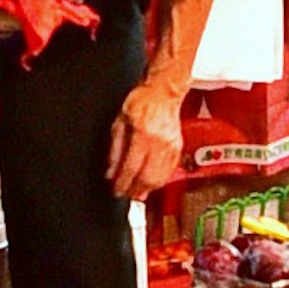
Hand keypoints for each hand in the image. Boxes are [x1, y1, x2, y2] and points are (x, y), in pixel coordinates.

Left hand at [107, 81, 186, 201]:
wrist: (163, 93)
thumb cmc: (141, 102)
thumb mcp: (120, 122)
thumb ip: (115, 148)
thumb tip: (111, 170)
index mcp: (143, 135)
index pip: (131, 167)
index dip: (122, 183)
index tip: (116, 190)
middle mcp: (159, 143)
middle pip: (147, 177)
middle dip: (134, 190)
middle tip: (125, 194)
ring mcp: (171, 147)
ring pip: (159, 178)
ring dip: (147, 189)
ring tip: (136, 192)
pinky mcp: (178, 149)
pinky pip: (169, 172)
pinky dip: (159, 181)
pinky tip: (151, 183)